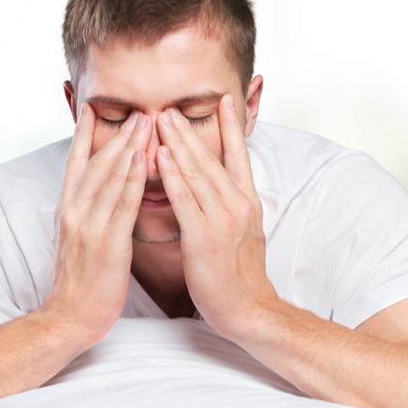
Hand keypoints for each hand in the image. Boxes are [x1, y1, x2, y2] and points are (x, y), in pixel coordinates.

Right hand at [47, 103, 151, 344]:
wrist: (68, 318)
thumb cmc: (80, 282)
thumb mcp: (77, 239)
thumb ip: (88, 213)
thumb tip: (101, 193)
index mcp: (67, 210)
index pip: (75, 163)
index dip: (82, 134)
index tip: (91, 108)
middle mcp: (74, 212)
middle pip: (97, 163)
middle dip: (118, 134)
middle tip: (137, 110)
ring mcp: (88, 226)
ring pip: (110, 178)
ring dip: (129, 147)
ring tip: (146, 123)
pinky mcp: (105, 243)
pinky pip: (122, 205)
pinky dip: (133, 180)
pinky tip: (144, 161)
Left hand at [155, 95, 276, 335]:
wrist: (249, 309)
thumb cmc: (240, 274)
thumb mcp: (244, 230)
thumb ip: (230, 205)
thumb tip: (215, 186)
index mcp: (248, 201)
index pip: (240, 155)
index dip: (231, 126)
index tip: (224, 99)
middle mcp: (238, 204)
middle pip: (212, 158)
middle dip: (190, 130)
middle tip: (172, 106)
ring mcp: (223, 219)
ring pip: (197, 173)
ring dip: (178, 144)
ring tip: (162, 120)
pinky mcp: (204, 236)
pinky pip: (184, 199)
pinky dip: (171, 176)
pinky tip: (159, 158)